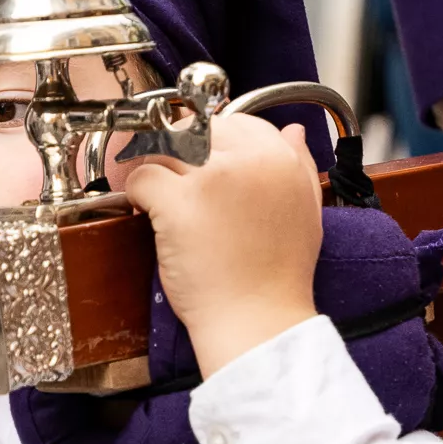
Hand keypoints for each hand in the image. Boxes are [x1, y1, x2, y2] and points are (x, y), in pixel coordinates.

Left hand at [122, 111, 323, 376]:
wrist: (258, 321)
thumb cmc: (279, 278)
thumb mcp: (306, 212)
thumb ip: (300, 166)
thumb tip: (292, 132)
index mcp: (282, 161)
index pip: (238, 122)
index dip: (213, 140)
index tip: (201, 161)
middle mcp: (249, 162)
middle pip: (197, 129)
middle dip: (179, 149)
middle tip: (172, 177)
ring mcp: (211, 181)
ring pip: (166, 147)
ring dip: (156, 166)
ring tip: (158, 193)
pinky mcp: (178, 204)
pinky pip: (142, 175)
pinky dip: (135, 191)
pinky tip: (146, 211)